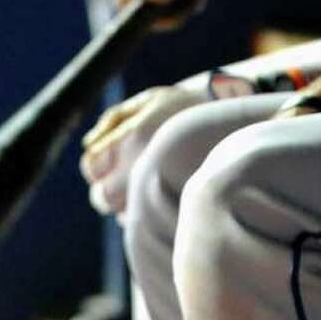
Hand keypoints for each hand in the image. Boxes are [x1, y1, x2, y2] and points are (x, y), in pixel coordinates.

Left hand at [79, 84, 204, 215]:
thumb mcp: (151, 99)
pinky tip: (157, 191)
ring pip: (119, 211)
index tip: (105, 159)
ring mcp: (156, 190)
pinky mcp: (169, 206)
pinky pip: (141, 219)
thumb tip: (88, 142)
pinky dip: (141, 209)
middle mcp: (140, 167)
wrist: (232, 128)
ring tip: (144, 182)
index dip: (94, 165)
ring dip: (123, 201)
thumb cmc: (184, 109)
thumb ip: (115, 117)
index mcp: (132, 137)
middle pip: (100, 197)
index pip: (91, 165)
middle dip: (104, 189)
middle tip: (119, 177)